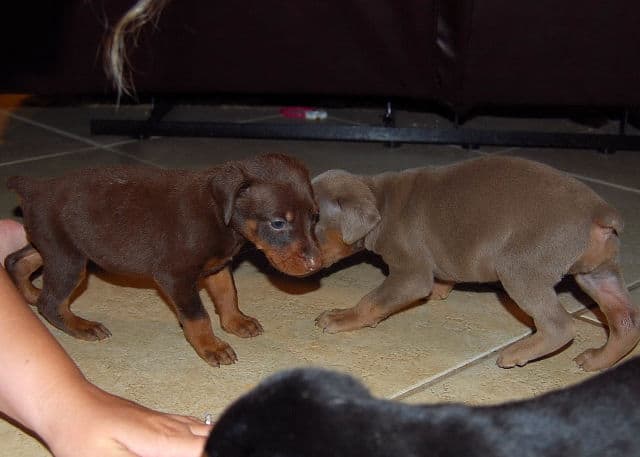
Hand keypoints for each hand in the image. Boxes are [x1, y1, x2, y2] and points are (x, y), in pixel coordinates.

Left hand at [43, 382, 211, 456]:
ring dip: (212, 442)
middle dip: (219, 447)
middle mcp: (171, 426)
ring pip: (205, 430)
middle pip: (212, 437)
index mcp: (162, 439)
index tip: (222, 453)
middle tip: (222, 452)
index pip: (206, 448)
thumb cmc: (81, 435)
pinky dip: (203, 437)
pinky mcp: (160, 421)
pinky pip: (194, 427)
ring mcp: (167, 420)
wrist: (69, 403)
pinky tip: (202, 443)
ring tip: (216, 449)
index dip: (218, 452)